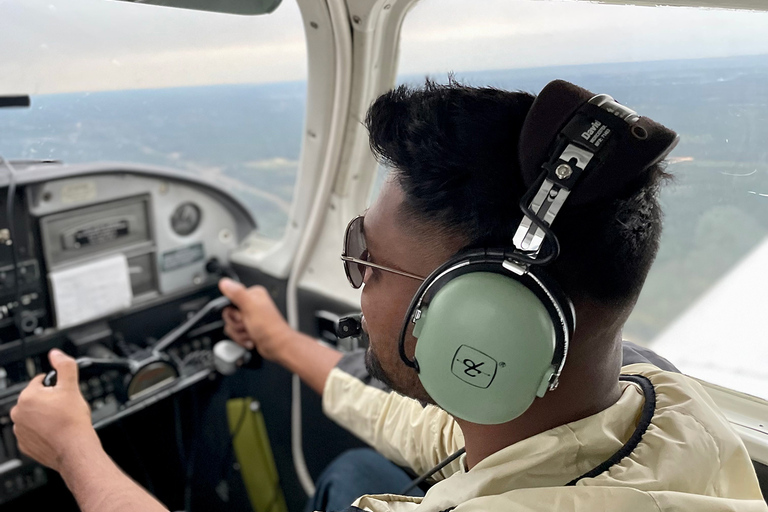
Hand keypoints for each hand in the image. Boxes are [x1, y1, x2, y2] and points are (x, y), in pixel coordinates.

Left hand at [10, 349, 97, 472]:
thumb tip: (56, 354)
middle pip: (36, 399)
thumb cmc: (72, 421)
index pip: (40, 382)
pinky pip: (33, 432)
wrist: (74, 448)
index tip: (64, 394)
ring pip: (34, 416)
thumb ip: (64, 366)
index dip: (55, 386)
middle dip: (49, 401)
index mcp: (27, 397)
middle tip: (64, 407)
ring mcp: (20, 430)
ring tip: (61, 420)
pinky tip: (55, 432)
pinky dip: (42, 431)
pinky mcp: (24, 445)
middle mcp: (18, 413)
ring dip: (45, 416)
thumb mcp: (72, 387)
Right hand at [219, 278, 294, 361]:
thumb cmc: (270, 328)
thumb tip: (225, 282)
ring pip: (231, 326)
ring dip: (240, 333)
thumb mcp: (251, 307)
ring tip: (251, 332)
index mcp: (252, 295)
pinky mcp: (248, 329)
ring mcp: (249, 318)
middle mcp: (251, 305)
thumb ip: (237, 294)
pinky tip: (252, 338)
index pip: (229, 300)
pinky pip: (236, 334)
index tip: (241, 316)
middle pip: (228, 315)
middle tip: (247, 324)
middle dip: (236, 324)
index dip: (232, 312)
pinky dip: (242, 339)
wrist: (277, 346)